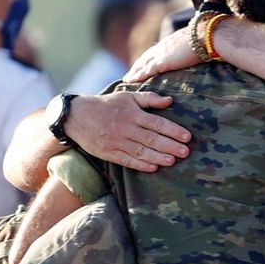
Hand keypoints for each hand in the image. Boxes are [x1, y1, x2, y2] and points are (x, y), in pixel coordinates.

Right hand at [65, 92, 191, 172]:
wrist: (77, 116)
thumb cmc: (106, 105)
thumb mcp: (127, 96)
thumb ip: (149, 98)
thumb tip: (169, 101)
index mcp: (132, 113)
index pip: (157, 123)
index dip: (173, 130)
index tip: (187, 137)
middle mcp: (125, 128)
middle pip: (151, 139)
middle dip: (170, 146)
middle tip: (185, 152)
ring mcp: (116, 141)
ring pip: (141, 151)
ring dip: (158, 157)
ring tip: (172, 161)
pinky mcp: (109, 153)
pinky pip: (127, 160)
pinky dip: (140, 165)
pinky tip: (153, 167)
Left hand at [125, 26, 199, 83]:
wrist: (207, 35)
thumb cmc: (206, 38)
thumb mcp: (195, 42)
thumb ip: (190, 47)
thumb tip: (195, 51)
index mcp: (170, 41)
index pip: (155, 51)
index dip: (147, 59)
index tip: (141, 64)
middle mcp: (162, 47)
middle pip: (145, 58)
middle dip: (136, 67)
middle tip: (129, 75)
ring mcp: (161, 54)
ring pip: (142, 65)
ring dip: (133, 73)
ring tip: (126, 80)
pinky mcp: (162, 62)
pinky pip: (146, 70)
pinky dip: (137, 76)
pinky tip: (131, 81)